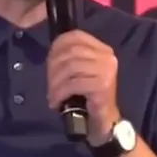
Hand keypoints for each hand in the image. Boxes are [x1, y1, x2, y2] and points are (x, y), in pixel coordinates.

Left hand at [46, 30, 121, 144]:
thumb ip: (70, 58)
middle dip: (54, 67)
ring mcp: (106, 70)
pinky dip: (60, 92)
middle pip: (71, 52)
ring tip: (52, 94)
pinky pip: (73, 84)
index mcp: (102, 49)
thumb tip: (51, 53)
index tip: (49, 61)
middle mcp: (107, 57)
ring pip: (71, 67)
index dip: (57, 46)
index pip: (76, 36)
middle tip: (49, 83)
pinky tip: (56, 101)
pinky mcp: (102, 85)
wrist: (104, 120)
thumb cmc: (89, 95)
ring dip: (55, 82)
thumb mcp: (80, 71)